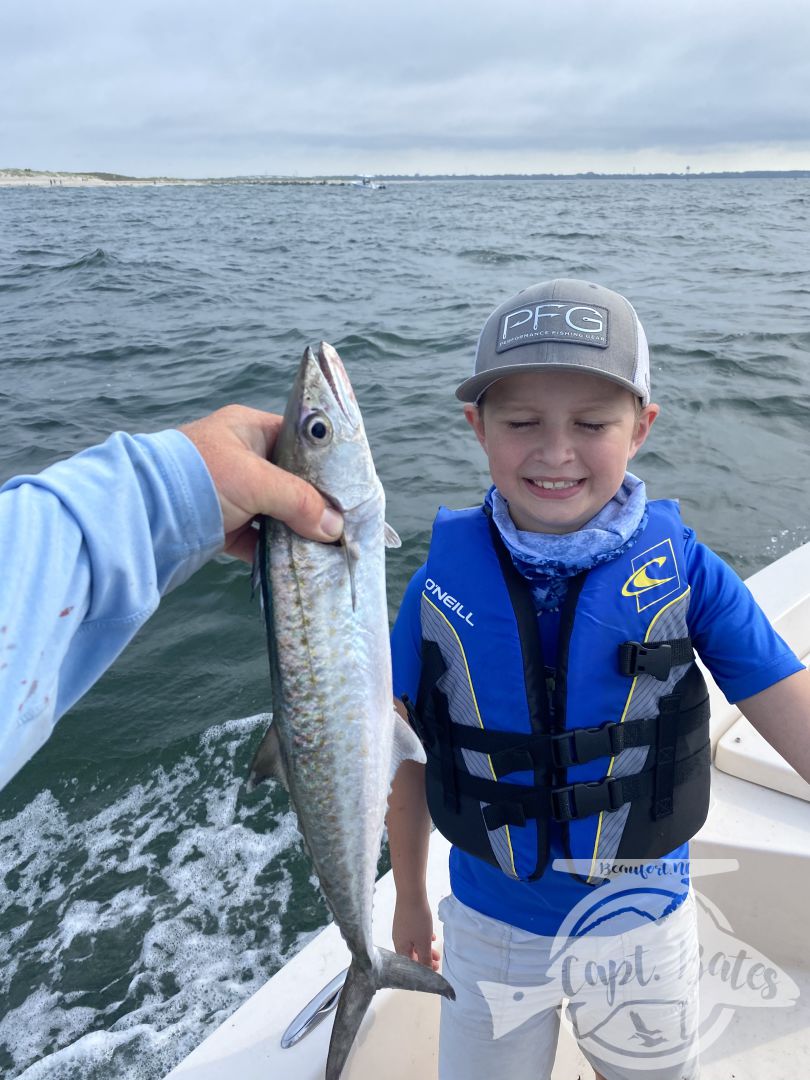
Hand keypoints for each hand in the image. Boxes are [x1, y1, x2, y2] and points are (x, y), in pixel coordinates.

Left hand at [180, 405, 343, 561]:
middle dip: (315, 503)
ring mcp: (231, 493)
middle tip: (345, 521)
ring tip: (328, 545)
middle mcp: (241, 457)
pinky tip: (300, 560)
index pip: (299, 440)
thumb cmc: (199, 477)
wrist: (141, 513)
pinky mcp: (222, 526)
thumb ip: (300, 502)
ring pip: (276, 511)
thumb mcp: (256, 481)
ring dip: (298, 529)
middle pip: (291, 480)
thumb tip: (335, 528)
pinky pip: (258, 538)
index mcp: (249, 429)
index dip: (325, 463)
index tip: (350, 486)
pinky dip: (276, 549)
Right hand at [393, 893, 440, 970]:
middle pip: (411, 955)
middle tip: (437, 961)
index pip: (409, 965)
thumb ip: (425, 958)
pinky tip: (431, 935)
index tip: (433, 970)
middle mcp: (398, 940)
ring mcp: (400, 929)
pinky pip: (414, 934)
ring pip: (414, 944)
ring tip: (436, 949)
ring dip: (425, 948)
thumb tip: (426, 971)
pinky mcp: (404, 920)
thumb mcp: (424, 942)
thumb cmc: (417, 919)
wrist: (411, 893)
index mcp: (400, 948)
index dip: (422, 970)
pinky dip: (422, 937)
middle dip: (425, 959)